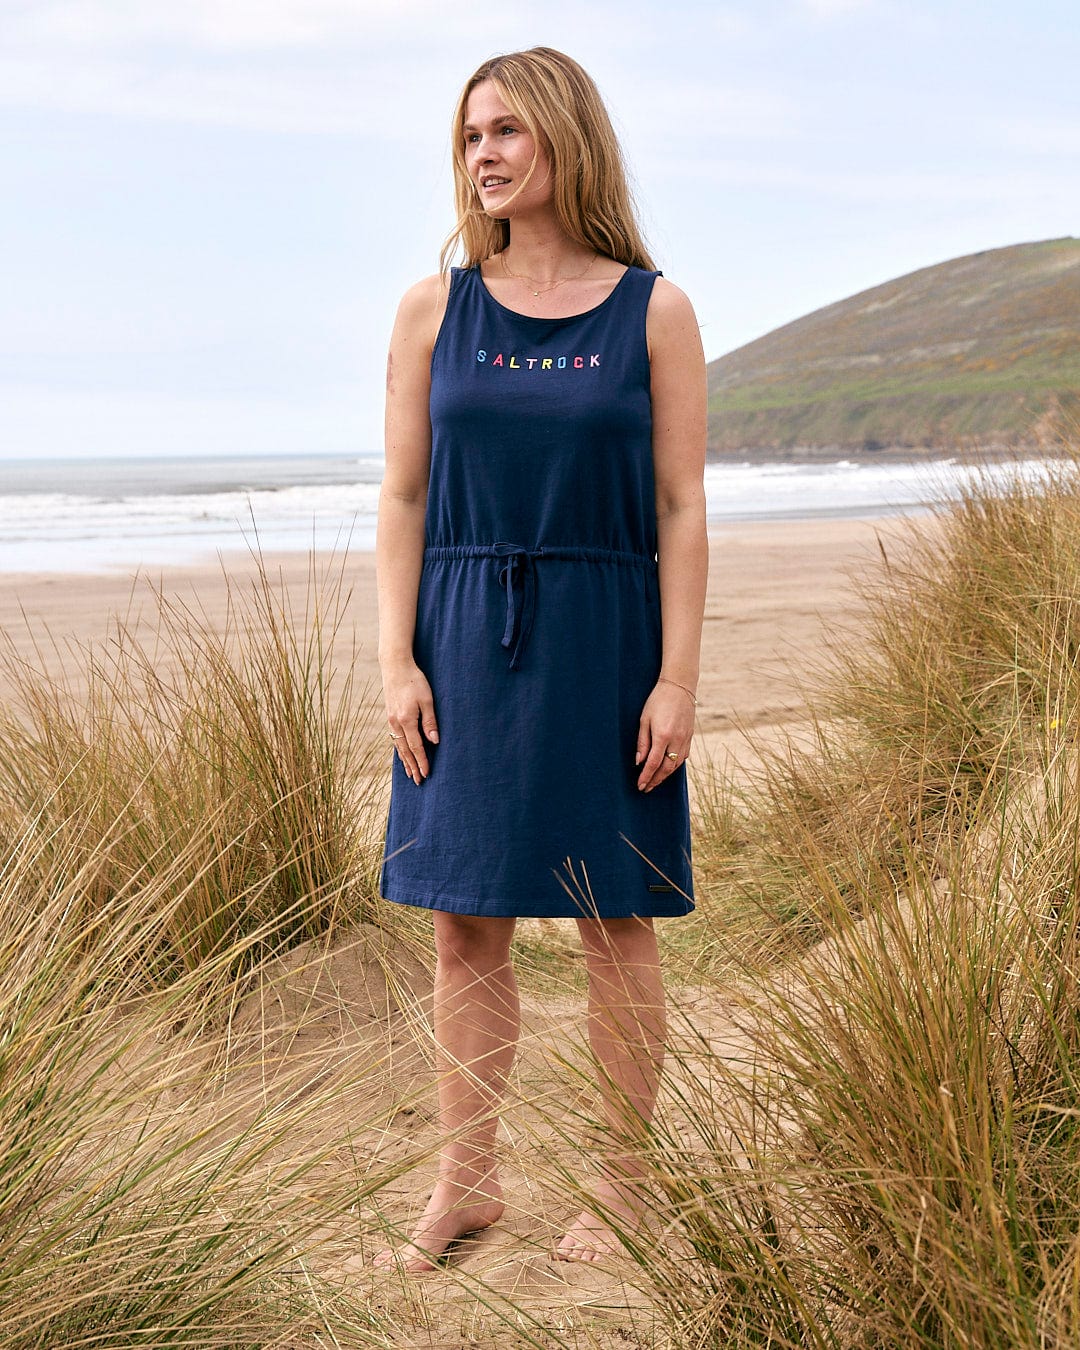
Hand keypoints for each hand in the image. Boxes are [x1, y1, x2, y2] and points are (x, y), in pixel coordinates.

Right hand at [382, 659, 438, 784]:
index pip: (416, 747)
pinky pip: (394, 738)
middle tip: (418, 781)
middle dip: (412, 766)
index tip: (426, 774)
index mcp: (406, 720)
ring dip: (405, 761)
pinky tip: (402, 754)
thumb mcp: (427, 700)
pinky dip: (399, 749)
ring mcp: (391, 720)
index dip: (422, 761)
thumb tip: (435, 741)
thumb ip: (430, 721)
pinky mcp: (390, 715)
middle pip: (405, 751)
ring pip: (398, 746)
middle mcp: (396, 723)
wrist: (395, 666)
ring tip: (410, 773)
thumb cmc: (415, 681)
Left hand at [635, 680, 694, 791]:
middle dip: (656, 780)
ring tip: (655, 781)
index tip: (640, 786)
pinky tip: (668, 768)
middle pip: (666, 768)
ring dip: (665, 775)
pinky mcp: (690, 736)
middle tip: (646, 788)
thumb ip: (642, 742)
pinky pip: (683, 756)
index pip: (653, 763)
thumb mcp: (644, 719)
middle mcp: (676, 740)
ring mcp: (685, 739)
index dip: (646, 777)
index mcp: (663, 736)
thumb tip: (639, 762)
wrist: (679, 687)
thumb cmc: (657, 701)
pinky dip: (675, 765)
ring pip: (676, 764)